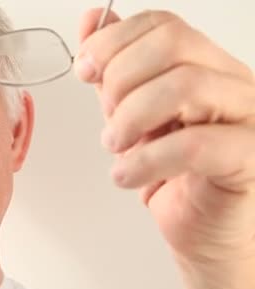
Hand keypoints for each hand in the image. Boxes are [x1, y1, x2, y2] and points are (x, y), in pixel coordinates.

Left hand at [75, 9, 254, 264]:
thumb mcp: (132, 115)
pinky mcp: (248, 159)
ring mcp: (246, 117)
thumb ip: (116, 69)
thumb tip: (93, 20)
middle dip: (121, 78)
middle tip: (106, 115)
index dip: (114, 41)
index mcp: (204, 66)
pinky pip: (195, 145)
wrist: (205, 232)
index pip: (162, 25)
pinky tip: (126, 176)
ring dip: (131, 117)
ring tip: (114, 147)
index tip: (85, 70)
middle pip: (173, 44)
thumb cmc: (173, 176)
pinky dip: (146, 160)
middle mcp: (231, 82)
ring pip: (185, 85)